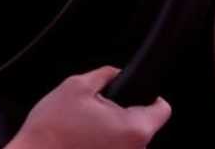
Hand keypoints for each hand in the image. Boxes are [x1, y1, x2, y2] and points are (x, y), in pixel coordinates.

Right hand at [5, 66, 170, 148]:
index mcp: (134, 129)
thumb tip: (116, 72)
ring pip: (127, 141)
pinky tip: (83, 142)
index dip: (152, 96)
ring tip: (86, 128)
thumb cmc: (52, 129)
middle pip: (144, 125)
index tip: (141, 93)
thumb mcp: (77, 86)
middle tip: (99, 110)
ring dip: (112, 132)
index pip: (163, 110)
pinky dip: (103, 145)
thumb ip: (105, 75)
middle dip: (124, 114)